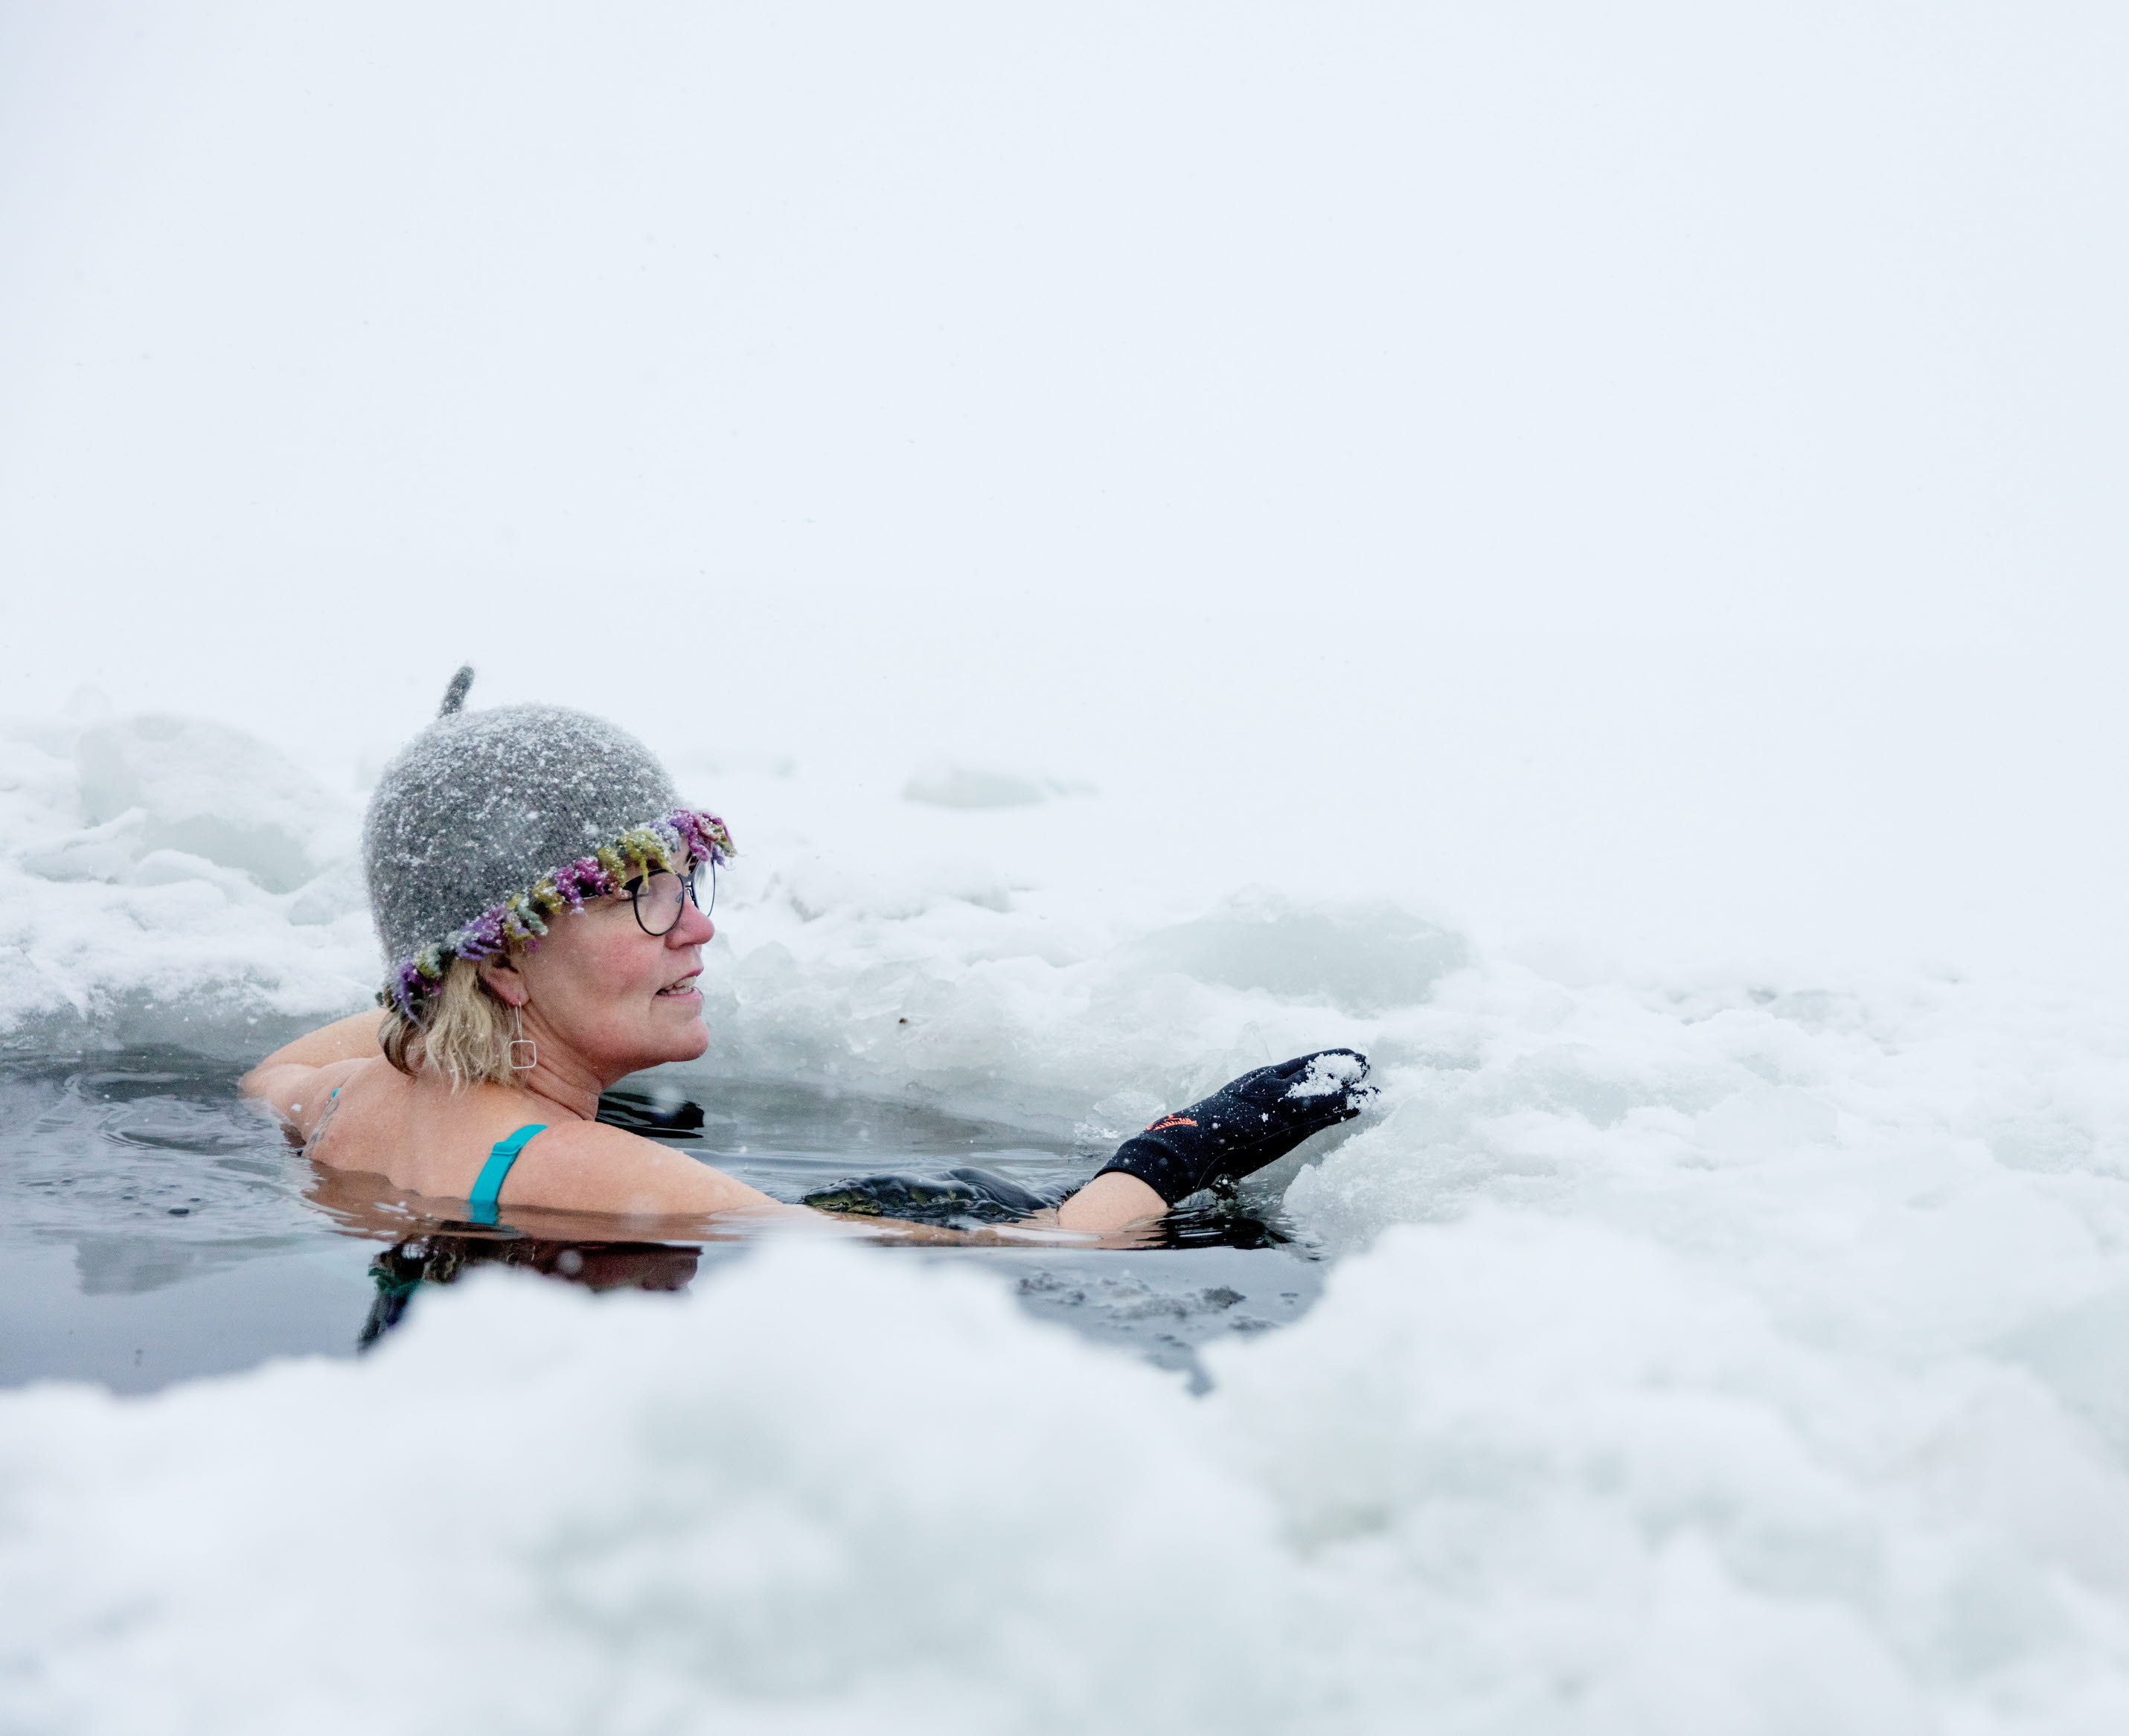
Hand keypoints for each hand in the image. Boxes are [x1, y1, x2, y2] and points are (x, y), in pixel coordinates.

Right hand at [1093, 1049, 1373, 1204]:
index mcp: (1250, 1084)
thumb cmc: (1200, 1142)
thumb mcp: (1226, 1127)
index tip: (1330, 1060)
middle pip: (1306, 1067)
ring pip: (1318, 1080)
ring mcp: (1274, 1095)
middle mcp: (1264, 1081)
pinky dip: (1346, 1100)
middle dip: (1334, 1062)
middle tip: (1360, 1059)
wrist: (1188, 1145)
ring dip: (1345, 1075)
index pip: (1287, 1070)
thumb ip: (1242, 1123)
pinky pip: (1323, 1103)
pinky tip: (1366, 1097)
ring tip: (1368, 1070)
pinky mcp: (1284, 1112)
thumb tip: (1240, 1132)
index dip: (1311, 1065)